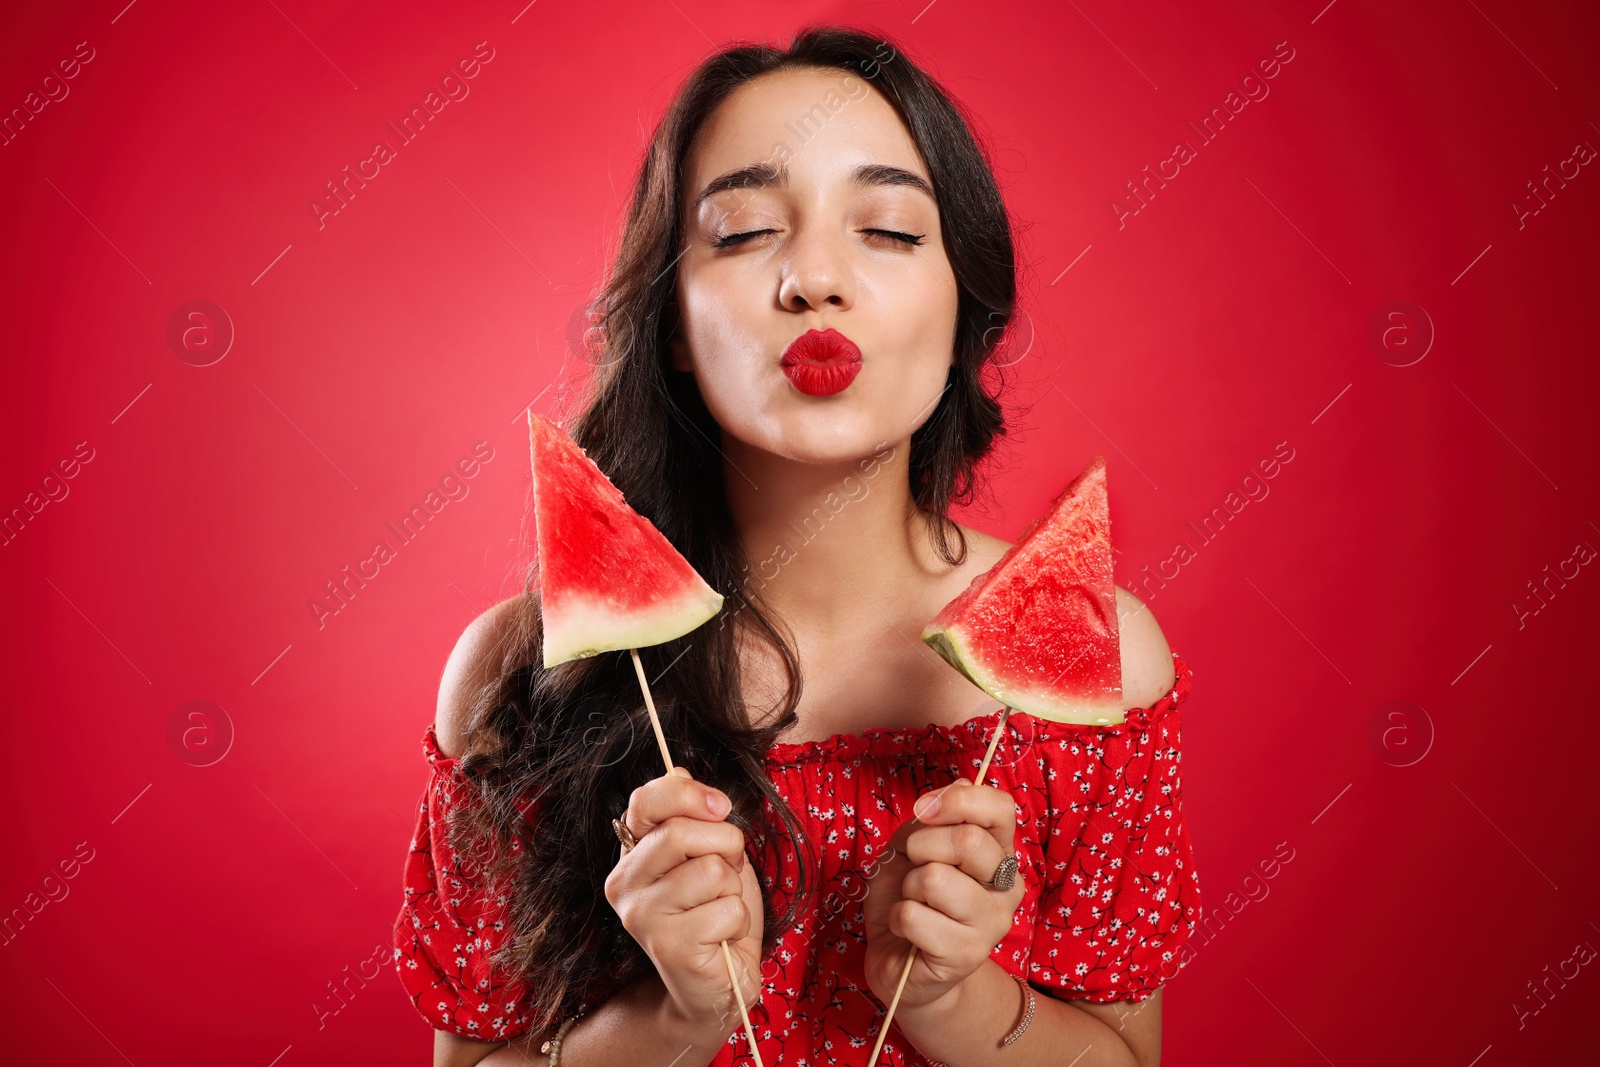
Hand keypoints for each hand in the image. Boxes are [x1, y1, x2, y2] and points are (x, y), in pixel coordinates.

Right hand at [603, 767, 764, 1037]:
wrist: (718, 984)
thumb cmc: (715, 911)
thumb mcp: (708, 852)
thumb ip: (692, 814)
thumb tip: (680, 771)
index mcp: (632, 852)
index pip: (646, 800)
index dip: (689, 794)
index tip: (720, 807)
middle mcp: (625, 882)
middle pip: (681, 833)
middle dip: (725, 846)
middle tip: (727, 872)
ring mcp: (641, 916)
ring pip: (710, 870)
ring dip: (733, 889)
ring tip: (719, 909)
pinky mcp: (667, 946)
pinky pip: (726, 909)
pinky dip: (737, 921)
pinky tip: (720, 939)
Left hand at [862, 778, 1025, 1012]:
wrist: (901, 960)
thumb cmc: (909, 896)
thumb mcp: (911, 846)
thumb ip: (929, 820)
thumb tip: (941, 798)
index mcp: (1000, 852)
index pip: (1001, 808)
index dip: (958, 800)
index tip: (923, 810)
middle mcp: (1008, 887)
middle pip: (968, 841)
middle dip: (921, 845)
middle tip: (914, 866)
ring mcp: (992, 924)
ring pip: (934, 878)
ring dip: (908, 887)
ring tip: (914, 902)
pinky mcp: (967, 955)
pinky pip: (913, 916)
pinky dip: (898, 918)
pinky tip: (909, 931)